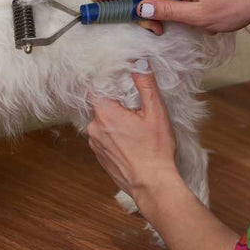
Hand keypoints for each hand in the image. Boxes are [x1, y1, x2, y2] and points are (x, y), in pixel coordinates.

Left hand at [87, 60, 177, 200]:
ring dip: (114, 121)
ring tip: (134, 128)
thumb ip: (145, 85)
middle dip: (115, 104)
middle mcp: (93, 127)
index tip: (119, 84)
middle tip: (134, 110)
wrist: (152, 185)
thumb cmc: (155, 150)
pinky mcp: (99, 155)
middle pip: (100, 105)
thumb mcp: (155, 113)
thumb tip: (139, 63)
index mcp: (104, 113)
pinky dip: (113, 135)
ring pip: (101, 121)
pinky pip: (103, 136)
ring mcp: (94, 142)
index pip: (95, 88)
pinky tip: (130, 141)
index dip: (107, 84)